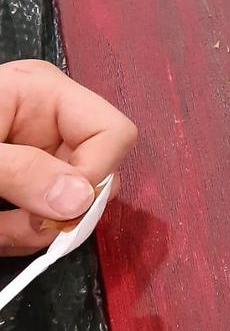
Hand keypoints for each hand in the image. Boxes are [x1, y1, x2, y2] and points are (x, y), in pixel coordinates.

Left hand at [0, 60, 136, 255]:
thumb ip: (25, 171)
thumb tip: (81, 202)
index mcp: (46, 95)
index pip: (113, 132)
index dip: (98, 174)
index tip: (62, 210)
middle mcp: (51, 124)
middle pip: (97, 174)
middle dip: (63, 212)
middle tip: (15, 227)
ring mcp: (38, 157)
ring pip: (72, 207)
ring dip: (34, 233)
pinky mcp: (23, 186)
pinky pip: (44, 220)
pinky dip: (21, 236)